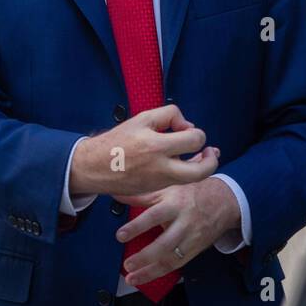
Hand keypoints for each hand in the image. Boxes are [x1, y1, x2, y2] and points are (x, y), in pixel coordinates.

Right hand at [70, 104, 218, 196]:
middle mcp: (160, 167)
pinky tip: (184, 161)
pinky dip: (186, 170)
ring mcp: (159, 181)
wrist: (95, 167)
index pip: (193, 138)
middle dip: (210, 159)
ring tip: (202, 156)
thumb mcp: (141, 119)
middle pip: (201, 170)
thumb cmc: (118, 140)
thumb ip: (168, 116)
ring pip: (193, 179)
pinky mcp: (156, 189)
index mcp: (155, 145)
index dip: (194, 130)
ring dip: (202, 166)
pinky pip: (179, 181)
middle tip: (209, 150)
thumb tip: (187, 127)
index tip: (183, 128)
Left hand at [113, 167, 239, 286]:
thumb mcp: (168, 189)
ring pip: (171, 258)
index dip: (137, 226)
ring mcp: (192, 238)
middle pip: (165, 243)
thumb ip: (142, 195)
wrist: (224, 201)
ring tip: (132, 277)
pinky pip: (178, 264)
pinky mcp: (196, 249)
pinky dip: (161, 272)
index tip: (120, 235)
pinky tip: (147, 276)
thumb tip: (117, 195)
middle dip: (145, 256)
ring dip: (150, 271)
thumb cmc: (191, 193)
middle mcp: (184, 222)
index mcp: (175, 203)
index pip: (154, 215)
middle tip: (127, 264)